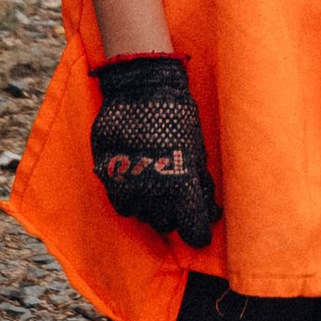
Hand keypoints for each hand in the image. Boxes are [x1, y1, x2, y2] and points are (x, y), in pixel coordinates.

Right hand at [89, 53, 216, 250]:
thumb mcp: (198, 148)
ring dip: (151, 206)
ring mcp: (128, 185)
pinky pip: (122, 204)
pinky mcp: (107, 176)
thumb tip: (212, 212)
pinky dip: (131, 198)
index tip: (198, 231)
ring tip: (155, 183)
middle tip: (176, 195)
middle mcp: (154, 191)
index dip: (197, 232)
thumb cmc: (177, 115)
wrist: (140, 87)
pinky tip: (137, 181)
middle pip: (166, 224)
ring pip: (142, 215)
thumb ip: (202, 184)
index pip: (192, 229)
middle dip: (174, 214)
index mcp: (182, 185)